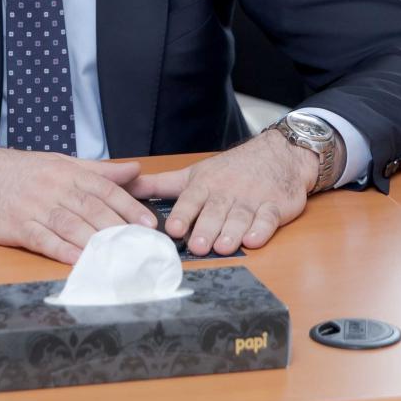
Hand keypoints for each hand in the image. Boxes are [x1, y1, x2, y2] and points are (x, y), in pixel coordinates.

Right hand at [0, 140, 155, 263]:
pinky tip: (81, 262)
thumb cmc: (18, 171)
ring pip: (73, 225)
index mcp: (67, 171)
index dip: (129, 207)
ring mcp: (35, 208)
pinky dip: (64, 251)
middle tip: (143, 245)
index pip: (105, 189)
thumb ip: (98, 170)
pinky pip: (45, 240)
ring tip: (120, 258)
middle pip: (93, 209)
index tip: (150, 224)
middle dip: (121, 228)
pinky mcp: (18, 227)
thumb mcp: (59, 163)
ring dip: (98, 242)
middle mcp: (54, 188)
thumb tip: (135, 171)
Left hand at [129, 131, 313, 255]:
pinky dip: (262, 228)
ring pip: (240, 217)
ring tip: (222, 247)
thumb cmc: (229, 169)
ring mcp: (252, 199)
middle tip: (198, 245)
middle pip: (216, 211)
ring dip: (232, 232)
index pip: (192, 199)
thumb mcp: (193, 173)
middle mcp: (227, 192)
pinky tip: (255, 240)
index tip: (175, 228)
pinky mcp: (275, 207)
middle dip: (207, 228)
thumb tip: (123, 187)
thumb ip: (159, 184)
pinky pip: (268, 218)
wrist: (278, 154)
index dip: (184, 213)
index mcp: (206, 184)